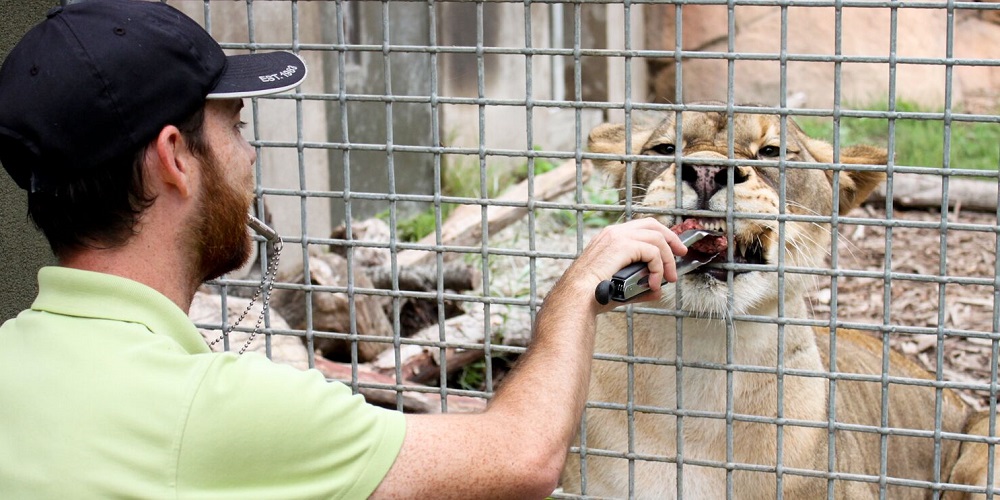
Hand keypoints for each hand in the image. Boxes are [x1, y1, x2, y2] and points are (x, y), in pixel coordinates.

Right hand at [564, 218, 687, 310]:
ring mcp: (617, 236)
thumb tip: (657, 291)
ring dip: (667, 259)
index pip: (641, 227)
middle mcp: (614, 232)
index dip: (661, 236)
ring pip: (656, 238)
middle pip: (652, 224)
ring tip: (669, 278)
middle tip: (681, 254)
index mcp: (609, 238)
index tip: (673, 250)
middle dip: (671, 239)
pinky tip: (654, 282)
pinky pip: (652, 251)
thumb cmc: (591, 295)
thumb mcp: (620, 288)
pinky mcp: (622, 245)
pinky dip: (659, 267)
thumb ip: (640, 287)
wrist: (576, 297)